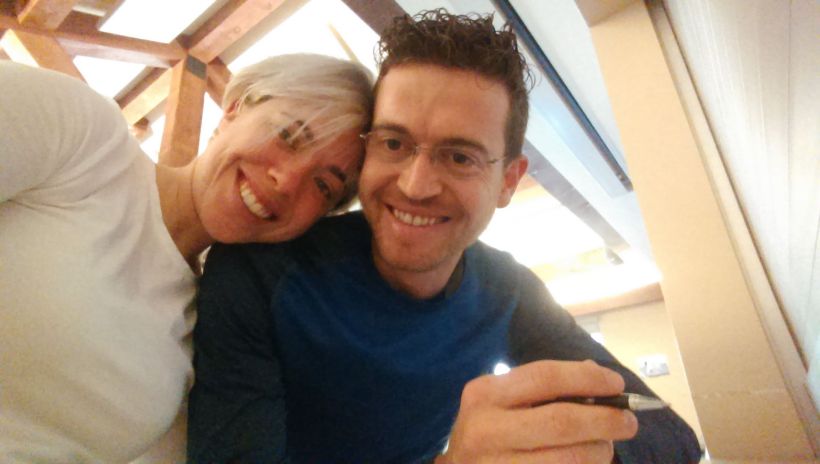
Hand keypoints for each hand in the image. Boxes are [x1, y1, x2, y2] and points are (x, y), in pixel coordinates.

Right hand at [436, 360, 637, 463]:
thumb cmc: (486, 432)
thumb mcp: (500, 402)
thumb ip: (542, 386)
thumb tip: (596, 377)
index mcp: (485, 395)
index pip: (545, 377)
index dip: (587, 379)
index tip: (616, 384)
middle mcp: (486, 431)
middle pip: (562, 422)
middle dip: (605, 420)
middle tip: (629, 422)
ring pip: (569, 460)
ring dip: (599, 453)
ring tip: (605, 448)